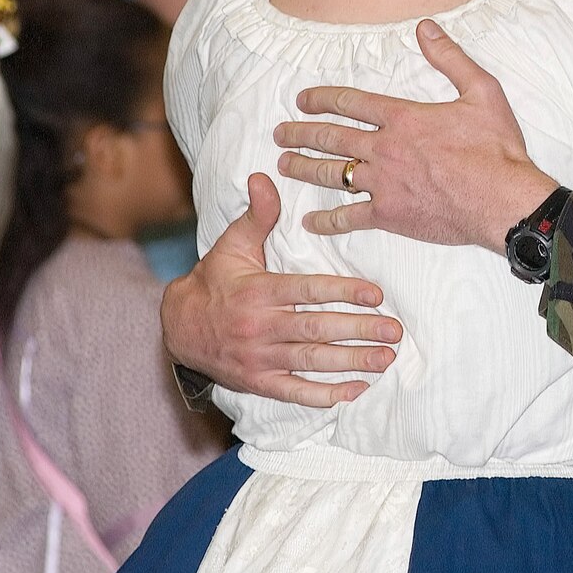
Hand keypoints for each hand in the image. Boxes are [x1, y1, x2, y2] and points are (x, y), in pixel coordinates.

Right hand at [160, 173, 402, 405]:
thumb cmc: (215, 280)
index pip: (307, 292)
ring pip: (311, 362)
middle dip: (358, 331)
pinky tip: (356, 390)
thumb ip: (256, 214)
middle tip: (395, 331)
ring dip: (351, 362)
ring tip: (385, 359)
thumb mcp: (232, 245)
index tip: (377, 295)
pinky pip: (294, 392)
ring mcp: (259, 358)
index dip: (343, 293)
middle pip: (316, 329)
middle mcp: (260, 327)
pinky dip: (325, 395)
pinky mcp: (258, 382)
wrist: (178, 327)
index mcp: (258, 292)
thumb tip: (264, 177)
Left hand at [274, 20, 557, 247]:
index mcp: (403, 118)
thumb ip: (450, 58)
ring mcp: (383, 184)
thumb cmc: (496, 148)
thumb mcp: (482, 91)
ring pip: (332, 174)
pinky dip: (327, 221)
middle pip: (332, 138)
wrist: (502, 199)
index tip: (302, 100)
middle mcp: (385, 148)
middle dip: (301, 133)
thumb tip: (425, 28)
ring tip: (284, 164)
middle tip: (280, 132)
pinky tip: (310, 222)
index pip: (352, 103)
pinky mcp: (389, 215)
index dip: (322, 99)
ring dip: (304, 168)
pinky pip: (348, 217)